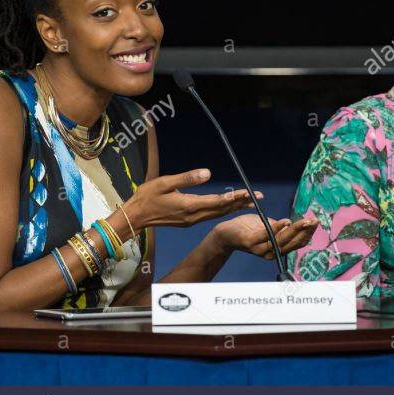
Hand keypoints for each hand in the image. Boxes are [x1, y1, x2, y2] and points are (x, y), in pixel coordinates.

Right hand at [124, 168, 261, 230]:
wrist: (135, 217)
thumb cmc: (147, 197)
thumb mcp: (165, 183)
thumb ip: (187, 178)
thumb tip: (208, 173)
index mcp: (189, 206)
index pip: (217, 202)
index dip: (234, 198)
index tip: (249, 193)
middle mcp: (194, 216)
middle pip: (222, 210)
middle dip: (240, 203)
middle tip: (258, 198)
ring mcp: (191, 220)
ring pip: (217, 214)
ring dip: (234, 208)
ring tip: (249, 202)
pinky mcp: (188, 221)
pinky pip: (210, 215)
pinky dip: (223, 211)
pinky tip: (229, 207)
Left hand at [210, 214, 319, 259]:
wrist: (224, 234)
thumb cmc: (247, 229)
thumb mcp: (267, 227)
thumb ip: (279, 228)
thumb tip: (294, 224)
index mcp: (275, 249)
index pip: (295, 243)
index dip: (307, 234)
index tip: (316, 223)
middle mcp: (269, 252)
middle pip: (291, 243)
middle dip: (304, 232)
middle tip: (314, 221)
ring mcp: (259, 248)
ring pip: (281, 240)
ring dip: (294, 230)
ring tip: (304, 221)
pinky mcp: (250, 242)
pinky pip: (266, 235)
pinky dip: (277, 228)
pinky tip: (285, 221)